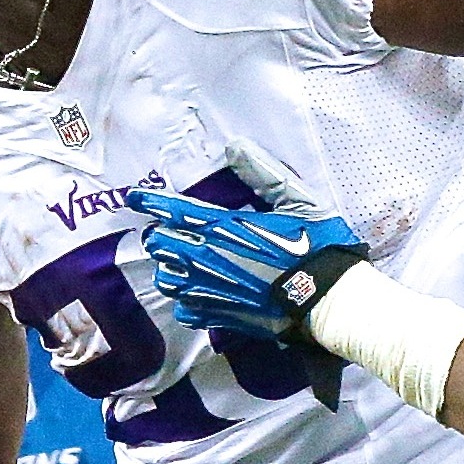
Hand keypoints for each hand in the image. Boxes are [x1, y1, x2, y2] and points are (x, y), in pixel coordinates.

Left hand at [132, 142, 368, 344]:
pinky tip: (201, 294)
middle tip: (171, 231)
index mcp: (223, 226)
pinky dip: (188, 301)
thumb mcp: (297, 200)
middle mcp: (207, 258)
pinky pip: (186, 309)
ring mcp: (210, 290)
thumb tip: (235, 146)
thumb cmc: (316, 247)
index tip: (135, 197)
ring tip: (184, 263)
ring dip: (171, 267)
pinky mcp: (219, 317)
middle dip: (162, 235)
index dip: (150, 200)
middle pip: (160, 244)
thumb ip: (263, 173)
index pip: (173, 209)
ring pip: (167, 278)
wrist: (328, 301)